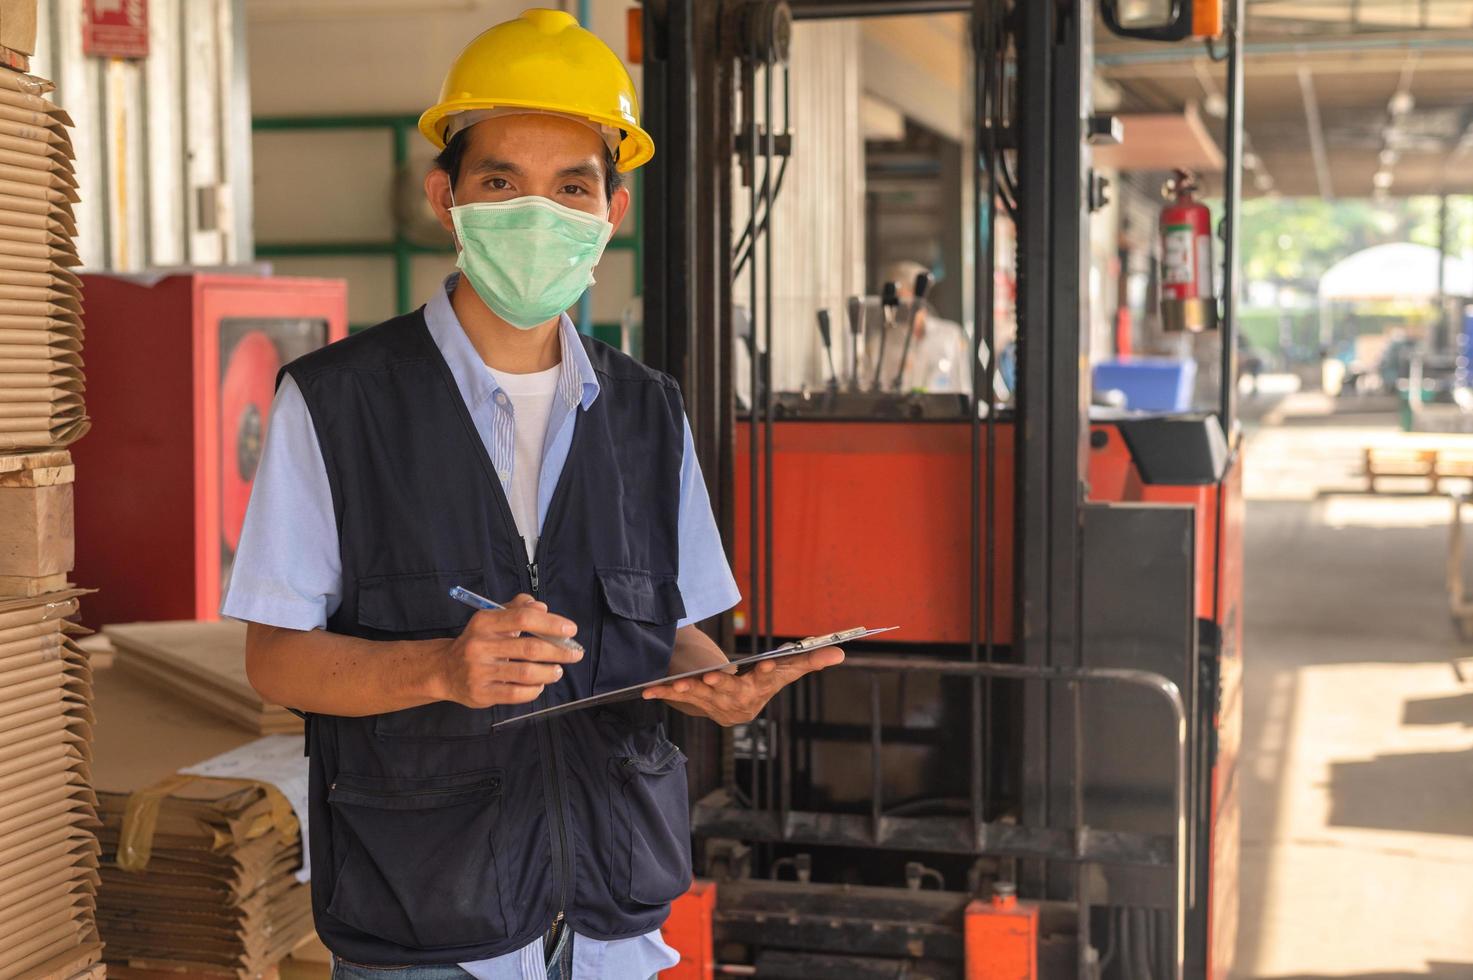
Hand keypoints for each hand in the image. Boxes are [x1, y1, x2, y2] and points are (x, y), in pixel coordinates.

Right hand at [436, 595, 581, 707]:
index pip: (523, 618)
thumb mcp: (492, 619)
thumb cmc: (477, 642)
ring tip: (558, 671)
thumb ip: (517, 609)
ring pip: (525, 673)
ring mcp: (479, 671)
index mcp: (484, 622)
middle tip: (574, 654)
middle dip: (558, 652)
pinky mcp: (481, 693)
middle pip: (529, 648)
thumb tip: (542, 607)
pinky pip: (516, 693)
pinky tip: (539, 684)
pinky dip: (534, 690)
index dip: (551, 623)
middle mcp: (480, 645)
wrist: (444, 670)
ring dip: (549, 672)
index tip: (570, 630)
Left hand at [640, 647, 844, 725]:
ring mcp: (712, 704)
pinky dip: (661, 694)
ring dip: (689, 691)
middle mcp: (736, 702)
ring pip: (701, 697)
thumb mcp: (785, 671)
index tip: (766, 663)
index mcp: (760, 690)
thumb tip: (842, 652)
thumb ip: (810, 661)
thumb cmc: (760, 682)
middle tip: (714, 676)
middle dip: (721, 684)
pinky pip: (675, 699)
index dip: (767, 672)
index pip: (768, 680)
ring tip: (679, 684)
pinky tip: (645, 691)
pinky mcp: (690, 702)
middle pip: (730, 691)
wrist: (730, 706)